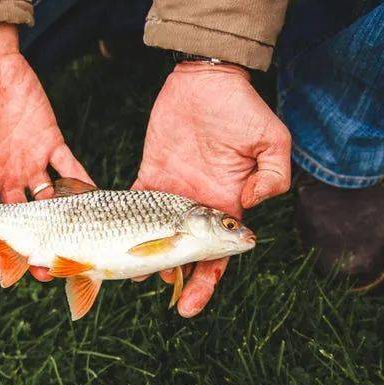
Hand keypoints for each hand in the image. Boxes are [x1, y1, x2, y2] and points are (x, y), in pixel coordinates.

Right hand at [0, 24, 91, 281]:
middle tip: (49, 271)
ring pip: (49, 204)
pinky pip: (69, 169)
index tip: (6, 275)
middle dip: (35, 249)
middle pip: (23, 225)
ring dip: (63, 226)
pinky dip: (83, 184)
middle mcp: (5, 178)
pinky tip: (97, 200)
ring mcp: (29, 162)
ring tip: (75, 246)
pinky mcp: (50, 142)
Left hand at [132, 62, 290, 316]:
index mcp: (227, 207)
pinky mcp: (150, 175)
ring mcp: (172, 194)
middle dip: (182, 284)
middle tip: (172, 304)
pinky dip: (121, 226)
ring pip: (156, 238)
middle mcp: (198, 209)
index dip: (206, 283)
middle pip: (187, 257)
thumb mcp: (271, 140)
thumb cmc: (242, 108)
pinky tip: (112, 246)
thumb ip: (272, 175)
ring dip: (146, 261)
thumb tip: (254, 205)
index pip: (217, 257)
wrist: (207, 80)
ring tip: (133, 278)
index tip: (193, 304)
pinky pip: (133, 205)